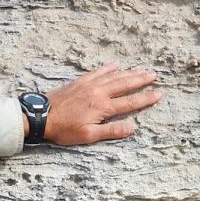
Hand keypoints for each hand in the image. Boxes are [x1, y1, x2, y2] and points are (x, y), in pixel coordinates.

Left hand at [40, 63, 161, 145]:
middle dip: (141, 80)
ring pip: (114, 76)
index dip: (145, 99)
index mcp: (102, 107)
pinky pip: (99, 71)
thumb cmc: (63, 129)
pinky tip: (116, 64)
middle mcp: (99, 92)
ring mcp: (89, 84)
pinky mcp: (80, 81)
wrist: (41, 115)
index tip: (158, 94)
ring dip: (130, 72)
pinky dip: (109, 68)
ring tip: (142, 69)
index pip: (130, 102)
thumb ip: (111, 131)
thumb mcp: (88, 136)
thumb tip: (132, 128)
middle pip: (125, 84)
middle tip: (155, 75)